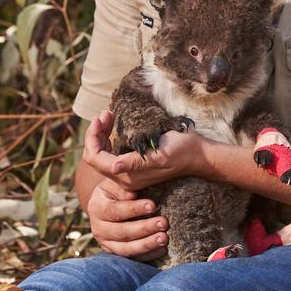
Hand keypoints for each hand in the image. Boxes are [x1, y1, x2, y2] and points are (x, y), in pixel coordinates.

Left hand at [82, 110, 206, 191]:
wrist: (198, 155)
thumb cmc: (182, 150)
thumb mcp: (160, 154)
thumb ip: (136, 162)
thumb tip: (114, 166)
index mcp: (128, 176)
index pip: (95, 158)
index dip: (93, 136)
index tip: (101, 116)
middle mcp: (125, 177)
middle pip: (95, 157)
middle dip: (95, 134)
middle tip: (106, 113)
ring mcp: (129, 173)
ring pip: (102, 155)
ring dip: (101, 135)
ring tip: (109, 116)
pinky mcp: (134, 166)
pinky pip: (112, 154)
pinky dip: (109, 138)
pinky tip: (114, 126)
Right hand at [87, 176, 168, 259]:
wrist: (110, 200)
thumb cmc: (119, 186)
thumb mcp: (118, 181)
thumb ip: (124, 186)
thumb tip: (132, 194)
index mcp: (96, 207)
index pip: (115, 210)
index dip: (134, 209)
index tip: (153, 205)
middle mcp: (98, 228)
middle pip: (122, 232)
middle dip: (144, 228)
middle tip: (164, 223)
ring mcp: (105, 243)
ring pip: (126, 249)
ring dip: (147, 245)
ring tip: (165, 238)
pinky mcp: (115, 252)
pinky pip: (131, 258)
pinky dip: (147, 255)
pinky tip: (162, 249)